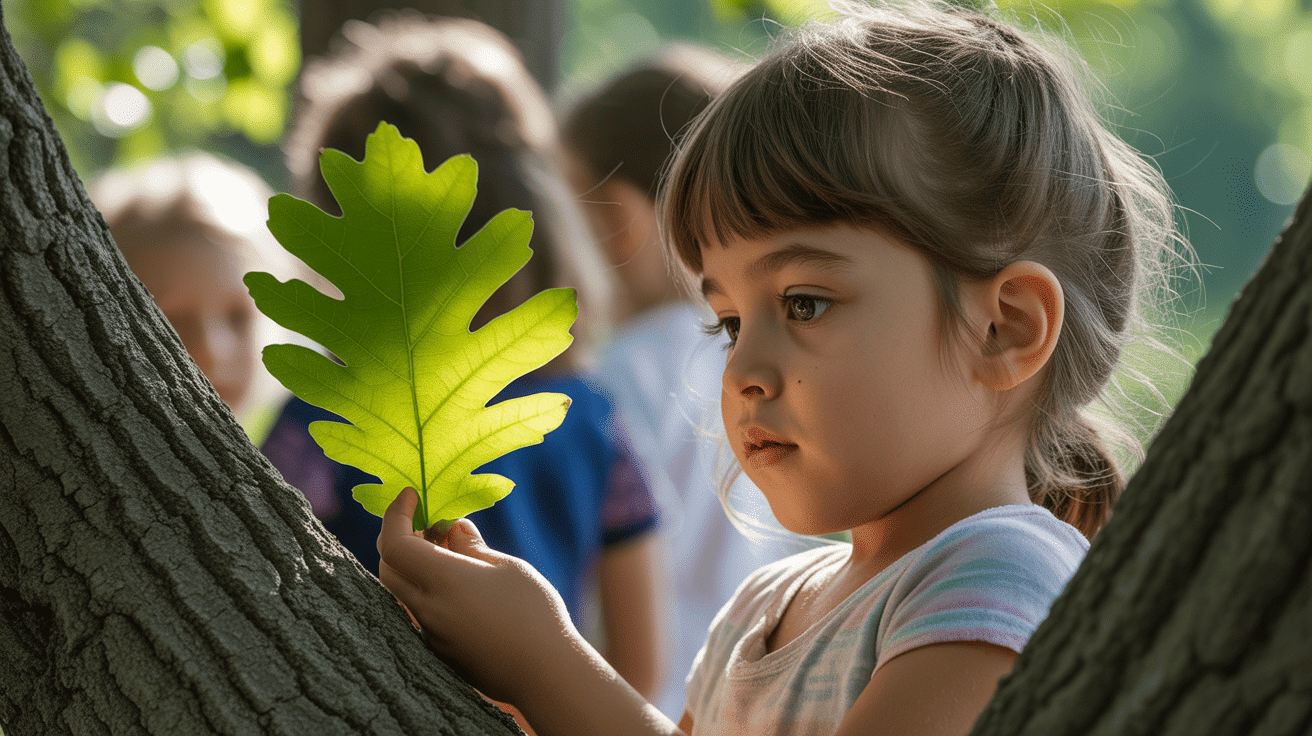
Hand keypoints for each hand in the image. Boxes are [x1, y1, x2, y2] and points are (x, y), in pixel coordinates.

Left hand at [376, 487, 577, 705]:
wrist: (545, 673)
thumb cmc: (534, 613)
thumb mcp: (508, 567)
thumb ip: (472, 546)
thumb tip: (452, 528)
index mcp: (444, 581)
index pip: (395, 544)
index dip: (397, 514)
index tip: (412, 495)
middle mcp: (428, 609)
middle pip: (388, 567)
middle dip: (399, 538)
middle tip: (429, 522)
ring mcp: (431, 633)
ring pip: (401, 590)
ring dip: (412, 564)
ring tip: (447, 549)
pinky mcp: (439, 650)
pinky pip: (418, 610)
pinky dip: (425, 586)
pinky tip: (456, 582)